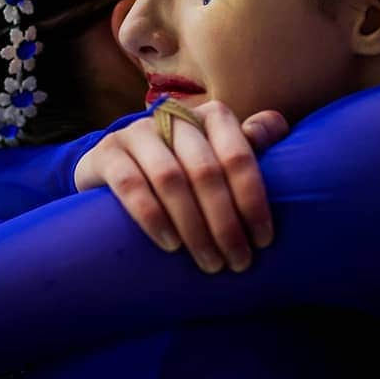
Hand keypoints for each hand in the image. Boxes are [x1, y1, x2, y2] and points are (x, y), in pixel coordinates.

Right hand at [74, 100, 287, 272]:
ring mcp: (137, 133)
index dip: (252, 199)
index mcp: (211, 115)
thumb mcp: (220, 153)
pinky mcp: (107, 153)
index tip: (263, 241)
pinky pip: (130, 184)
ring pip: (170, 179)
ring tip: (209, 263)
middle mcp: (173, 116)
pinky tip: (170, 244)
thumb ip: (250, 142)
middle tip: (237, 262)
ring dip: (193, 227)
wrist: (118, 167)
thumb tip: (272, 131)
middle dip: (225, 223)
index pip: (238, 154)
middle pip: (205, 171)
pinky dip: (152, 217)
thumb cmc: (185, 166)